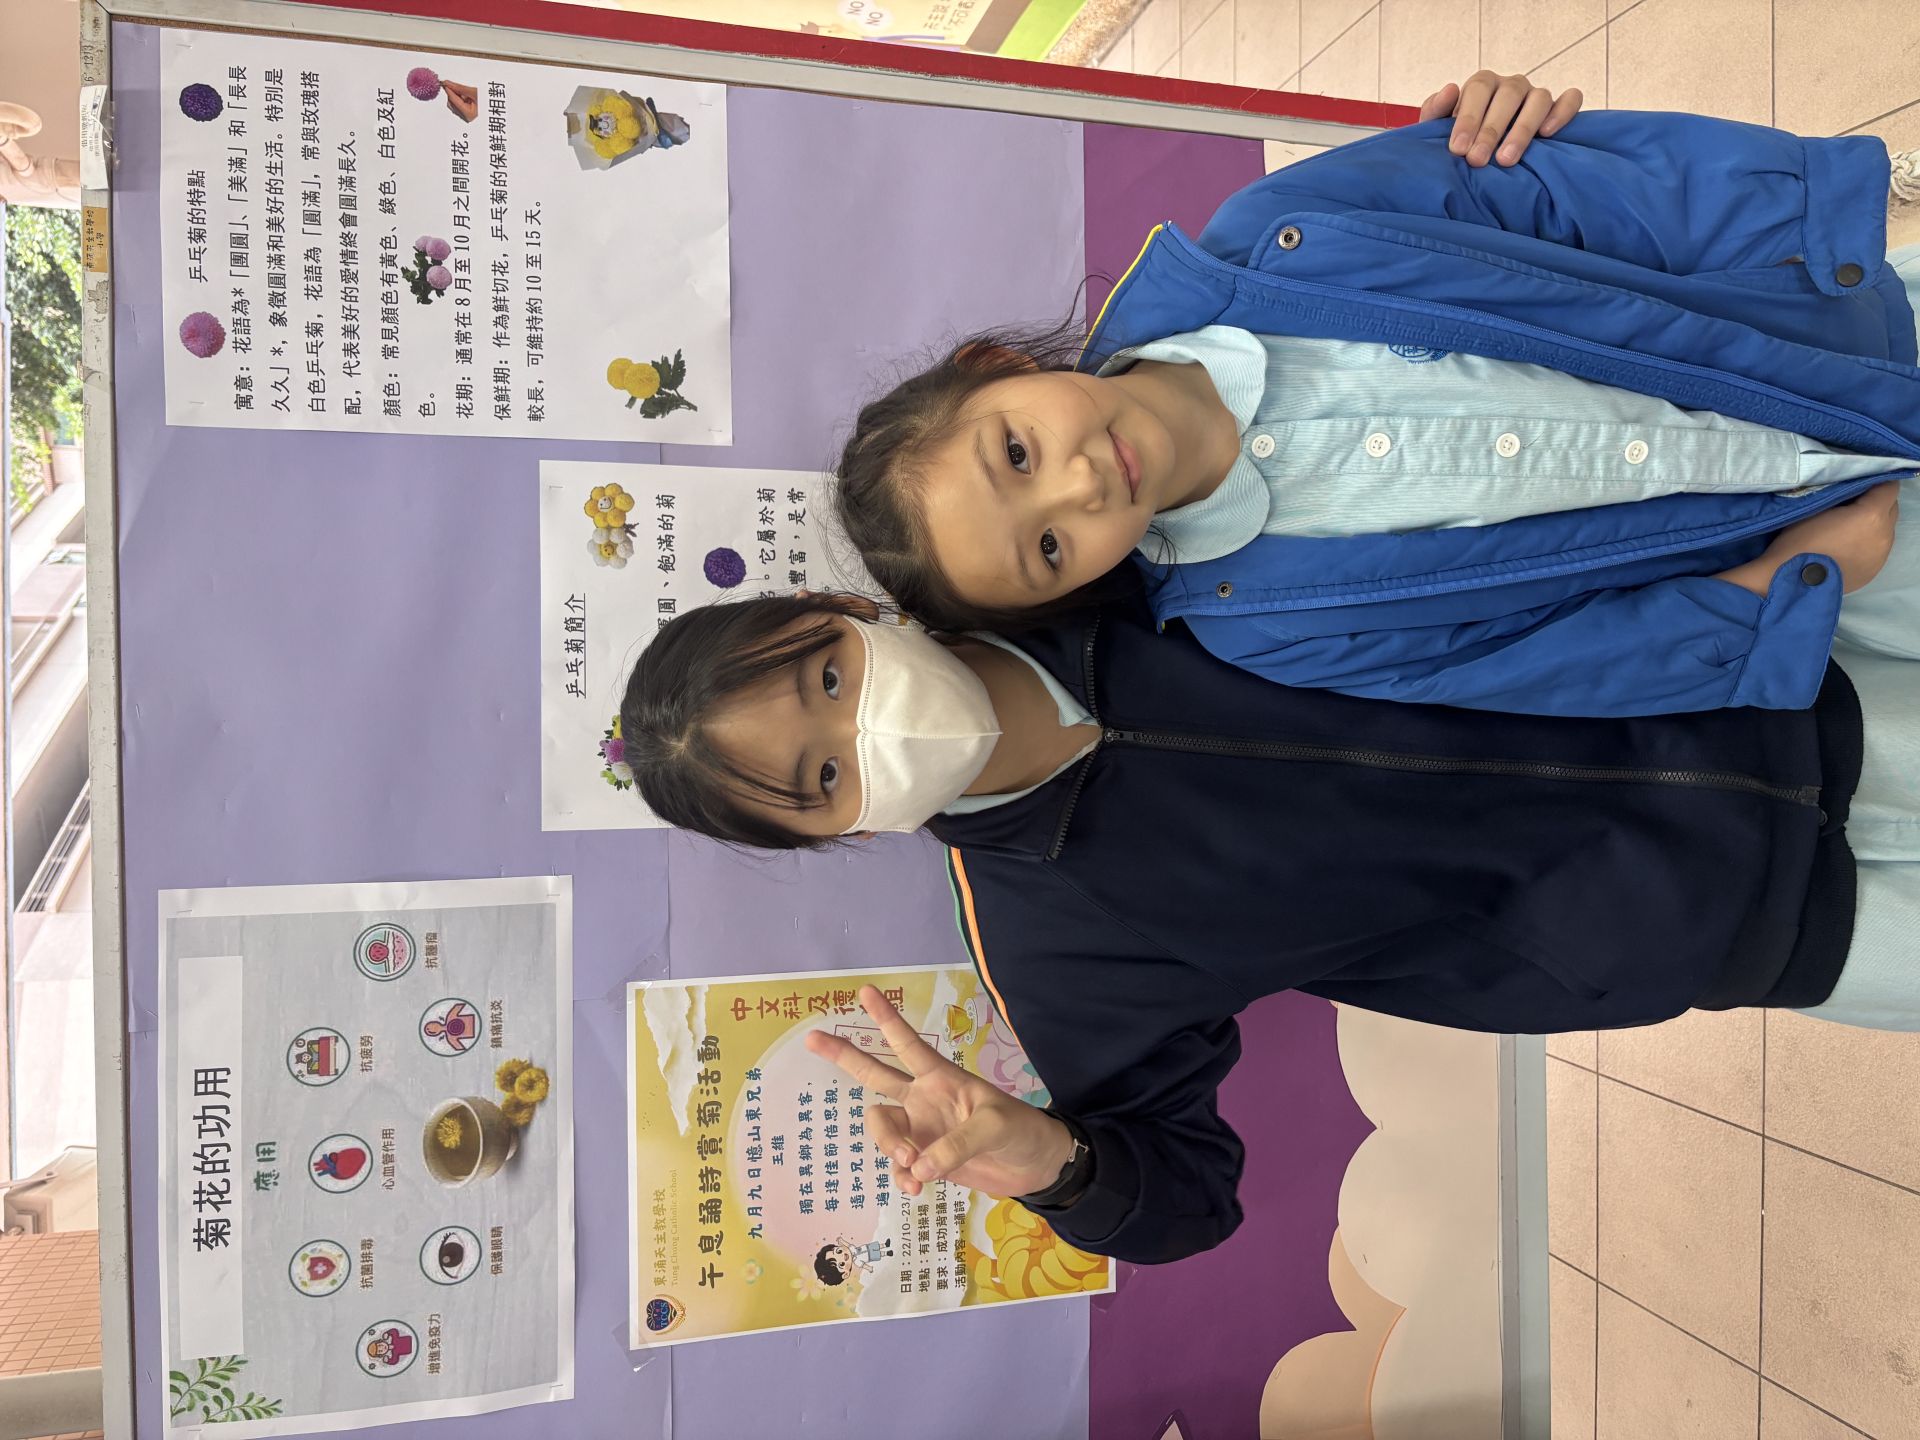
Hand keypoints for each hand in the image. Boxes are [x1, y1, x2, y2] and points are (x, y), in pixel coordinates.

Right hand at [804, 986, 1074, 1200]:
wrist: (1034, 1167)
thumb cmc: (1020, 1131)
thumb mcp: (994, 1127)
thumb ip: (955, 1144)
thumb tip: (917, 1166)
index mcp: (941, 1078)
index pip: (908, 1044)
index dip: (886, 1019)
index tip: (864, 991)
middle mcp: (924, 1099)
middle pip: (875, 1075)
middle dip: (845, 1056)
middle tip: (812, 1037)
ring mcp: (922, 1130)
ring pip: (883, 1129)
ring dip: (889, 1146)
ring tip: (911, 1166)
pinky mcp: (926, 1161)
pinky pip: (898, 1166)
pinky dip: (902, 1177)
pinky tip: (916, 1187)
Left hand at [1421, 70, 1583, 167]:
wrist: (1478, 155)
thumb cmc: (1460, 141)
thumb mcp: (1438, 128)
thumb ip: (1436, 110)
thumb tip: (1450, 89)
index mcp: (1482, 84)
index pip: (1478, 89)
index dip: (1468, 118)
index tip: (1457, 149)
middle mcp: (1511, 85)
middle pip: (1508, 95)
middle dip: (1491, 129)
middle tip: (1477, 160)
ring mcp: (1536, 95)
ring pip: (1539, 99)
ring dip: (1523, 129)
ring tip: (1506, 160)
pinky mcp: (1559, 107)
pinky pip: (1571, 100)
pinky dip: (1563, 112)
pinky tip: (1548, 133)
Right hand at [1718, 482, 1901, 596]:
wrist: (1793, 582)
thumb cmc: (1800, 542)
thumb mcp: (1817, 508)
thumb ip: (1842, 496)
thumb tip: (1852, 490)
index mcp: (1872, 514)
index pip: (1889, 487)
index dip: (1875, 481)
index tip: (1859, 483)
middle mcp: (1884, 534)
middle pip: (1892, 508)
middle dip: (1877, 502)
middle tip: (1853, 503)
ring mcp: (1881, 555)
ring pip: (1886, 530)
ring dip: (1874, 524)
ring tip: (1850, 529)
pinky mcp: (1874, 571)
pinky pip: (1878, 549)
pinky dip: (1868, 544)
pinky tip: (1848, 548)